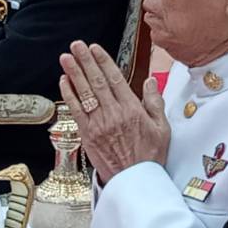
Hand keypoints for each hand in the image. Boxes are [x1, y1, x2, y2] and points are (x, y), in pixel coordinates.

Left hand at [59, 41, 169, 183]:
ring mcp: (99, 124)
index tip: (95, 48)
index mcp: (132, 110)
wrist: (135, 181)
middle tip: (77, 46)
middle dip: (86, 61)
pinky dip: (69, 95)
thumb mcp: (162, 128)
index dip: (103, 61)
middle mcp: (114, 114)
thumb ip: (155, 102)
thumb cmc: (150, 156)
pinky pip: (76, 111)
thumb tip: (150, 81)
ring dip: (74, 73)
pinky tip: (64, 81)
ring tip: (66, 57)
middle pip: (97, 81)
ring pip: (84, 93)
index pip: (115, 79)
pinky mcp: (87, 135)